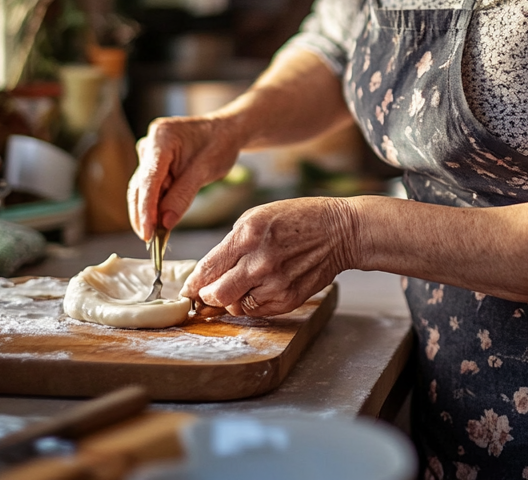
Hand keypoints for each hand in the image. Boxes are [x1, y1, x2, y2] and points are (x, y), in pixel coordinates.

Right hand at [127, 116, 241, 240]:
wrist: (226, 130)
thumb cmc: (220, 143)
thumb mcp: (206, 170)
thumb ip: (183, 196)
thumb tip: (164, 223)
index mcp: (161, 138)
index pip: (148, 180)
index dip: (146, 210)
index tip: (147, 234)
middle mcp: (149, 144)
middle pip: (140, 187)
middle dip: (145, 215)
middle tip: (152, 243)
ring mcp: (149, 153)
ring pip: (142, 190)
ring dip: (149, 213)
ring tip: (157, 238)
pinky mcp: (153, 163)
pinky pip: (150, 188)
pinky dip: (156, 205)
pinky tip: (161, 223)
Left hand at [182, 197, 360, 316]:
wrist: (339, 231)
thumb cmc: (297, 218)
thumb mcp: (258, 216)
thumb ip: (231, 243)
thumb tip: (208, 271)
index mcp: (248, 234)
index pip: (207, 269)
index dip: (193, 283)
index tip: (188, 289)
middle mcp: (259, 261)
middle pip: (217, 295)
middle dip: (207, 297)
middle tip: (207, 295)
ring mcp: (276, 282)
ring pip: (236, 306)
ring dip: (233, 299)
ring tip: (243, 285)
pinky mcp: (289, 299)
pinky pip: (258, 310)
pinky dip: (253, 303)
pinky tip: (262, 287)